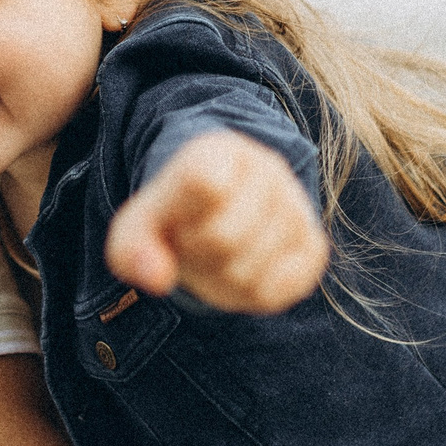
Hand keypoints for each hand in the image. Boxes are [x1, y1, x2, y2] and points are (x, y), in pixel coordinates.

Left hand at [104, 130, 327, 313]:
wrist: (220, 215)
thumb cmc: (176, 220)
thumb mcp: (139, 226)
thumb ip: (131, 248)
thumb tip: (156, 280)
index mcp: (218, 150)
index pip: (206, 184)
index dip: (182, 223)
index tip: (178, 222)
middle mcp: (266, 168)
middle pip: (226, 238)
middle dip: (199, 258)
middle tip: (196, 248)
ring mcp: (296, 205)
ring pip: (252, 271)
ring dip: (223, 283)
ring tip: (218, 261)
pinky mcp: (314, 244)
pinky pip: (285, 288)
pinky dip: (256, 295)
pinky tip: (246, 273)